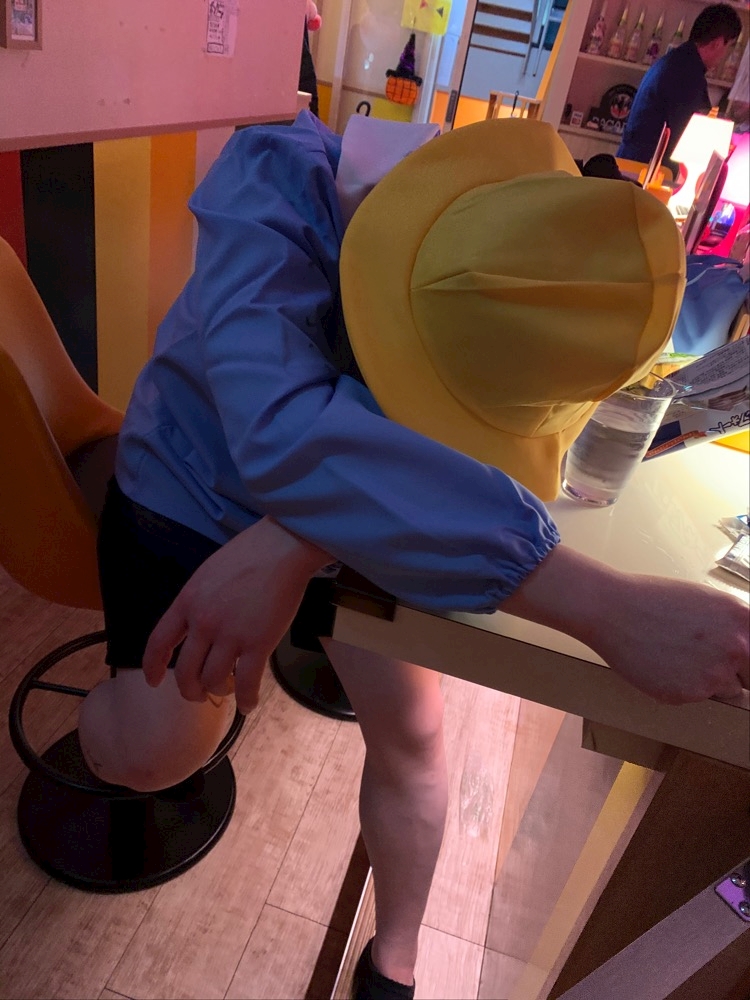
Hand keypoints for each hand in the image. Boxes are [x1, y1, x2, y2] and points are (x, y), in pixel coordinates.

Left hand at [142, 517, 332, 712]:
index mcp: (187, 602)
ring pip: (213, 681)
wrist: (281, 548)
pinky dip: (245, 699)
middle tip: (200, 693)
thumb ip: (197, 602)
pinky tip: (248, 703)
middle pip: (185, 673)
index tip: (155, 681)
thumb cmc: (250, 554)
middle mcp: (204, 622)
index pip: (159, 643)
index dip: (153, 667)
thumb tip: (196, 627)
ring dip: (219, 692)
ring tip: (229, 689)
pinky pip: (246, 683)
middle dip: (191, 690)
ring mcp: (230, 635)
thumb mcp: (208, 574)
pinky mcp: (258, 643)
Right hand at [502, 544, 748, 704]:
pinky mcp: (687, 694)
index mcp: (744, 620)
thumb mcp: (707, 601)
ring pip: (725, 690)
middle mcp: (737, 649)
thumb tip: (745, 648)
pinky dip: (681, 686)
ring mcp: (714, 674)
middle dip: (736, 674)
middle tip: (705, 660)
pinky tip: (661, 664)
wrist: (612, 609)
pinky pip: (695, 697)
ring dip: (708, 681)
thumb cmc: (654, 599)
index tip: (740, 665)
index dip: (747, 661)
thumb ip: (734, 625)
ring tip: (676, 656)